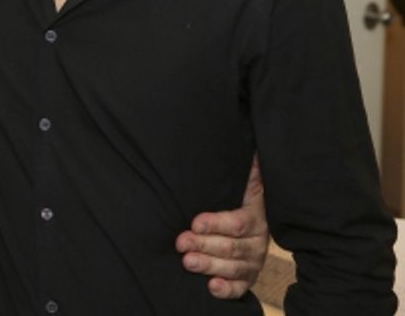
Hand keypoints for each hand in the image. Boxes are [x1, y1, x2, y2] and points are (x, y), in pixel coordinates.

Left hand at [175, 155, 268, 298]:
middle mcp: (256, 241)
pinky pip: (240, 289)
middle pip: (231, 247)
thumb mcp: (243, 183)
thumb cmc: (236, 199)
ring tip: (188, 262)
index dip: (216, 223)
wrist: (249, 227)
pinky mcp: (246, 279)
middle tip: (182, 243)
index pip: (237, 222)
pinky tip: (212, 287)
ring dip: (210, 266)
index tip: (195, 221)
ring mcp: (252, 262)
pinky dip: (227, 290)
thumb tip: (249, 148)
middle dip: (204, 245)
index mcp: (254, 216)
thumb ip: (246, 170)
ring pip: (233, 268)